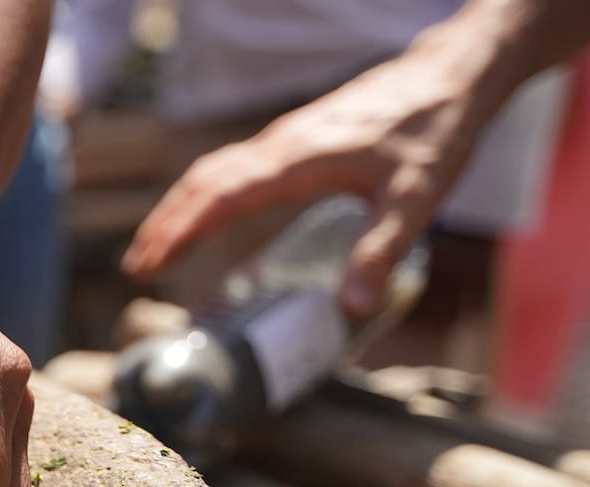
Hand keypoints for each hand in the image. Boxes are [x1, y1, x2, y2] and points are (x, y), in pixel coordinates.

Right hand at [122, 44, 487, 315]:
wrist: (451, 76)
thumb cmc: (434, 133)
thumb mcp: (416, 201)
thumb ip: (380, 253)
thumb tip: (352, 308)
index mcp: (298, 160)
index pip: (221, 196)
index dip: (181, 230)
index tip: (150, 260)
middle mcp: (281, 146)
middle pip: (203, 182)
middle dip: (166, 223)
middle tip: (138, 266)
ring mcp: (284, 139)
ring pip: (213, 169)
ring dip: (179, 206)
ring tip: (157, 244)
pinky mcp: (294, 138)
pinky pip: (232, 164)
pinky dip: (205, 192)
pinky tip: (206, 213)